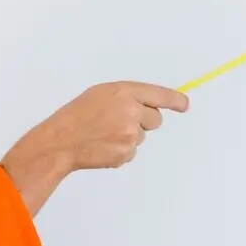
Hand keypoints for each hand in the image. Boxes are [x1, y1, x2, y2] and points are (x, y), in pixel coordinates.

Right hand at [0, 81, 188, 215]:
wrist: (61, 141)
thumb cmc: (77, 116)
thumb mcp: (101, 94)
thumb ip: (127, 96)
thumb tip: (150, 104)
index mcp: (124, 92)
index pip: (159, 95)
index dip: (175, 101)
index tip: (184, 104)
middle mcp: (131, 112)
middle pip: (156, 119)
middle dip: (144, 121)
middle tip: (118, 122)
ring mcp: (130, 134)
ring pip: (143, 136)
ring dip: (128, 136)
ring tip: (104, 134)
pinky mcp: (126, 153)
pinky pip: (133, 151)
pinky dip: (120, 149)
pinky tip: (103, 145)